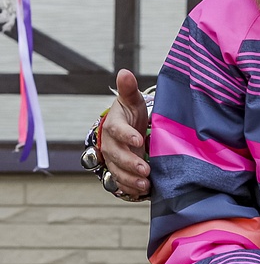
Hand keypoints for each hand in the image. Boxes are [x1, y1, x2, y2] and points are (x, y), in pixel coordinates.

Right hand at [101, 69, 151, 199]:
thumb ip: (129, 90)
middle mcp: (110, 143)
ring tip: (145, 184)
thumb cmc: (131, 113)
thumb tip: (125, 72)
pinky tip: (141, 192)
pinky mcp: (118, 170)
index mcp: (114, 124)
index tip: (138, 139)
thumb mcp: (132, 101)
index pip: (116, 129)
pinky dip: (128, 187)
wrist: (128, 130)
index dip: (125, 134)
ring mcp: (113, 158)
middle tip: (145, 170)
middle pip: (115, 154)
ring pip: (116, 170)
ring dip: (129, 179)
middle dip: (129, 162)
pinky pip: (119, 181)